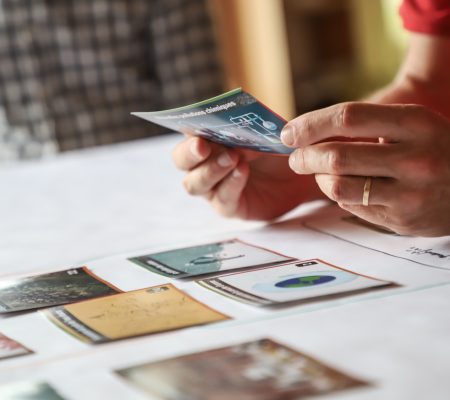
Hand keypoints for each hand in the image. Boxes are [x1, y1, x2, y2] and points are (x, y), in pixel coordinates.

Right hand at [172, 136, 319, 219]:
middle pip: (181, 161)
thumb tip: (236, 127)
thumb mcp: (264, 132)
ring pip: (195, 184)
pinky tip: (242, 171)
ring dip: (211, 170)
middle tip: (203, 146)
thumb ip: (248, 129)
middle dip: (189, 154)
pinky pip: (222, 199)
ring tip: (233, 158)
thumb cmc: (274, 149)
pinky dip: (231, 183)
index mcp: (206, 140)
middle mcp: (202, 164)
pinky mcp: (228, 206)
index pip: (187, 135)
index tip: (197, 132)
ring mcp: (213, 188)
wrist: (297, 176)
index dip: (188, 133)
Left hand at [281, 102, 449, 236]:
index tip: (289, 132)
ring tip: (318, 172)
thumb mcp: (414, 125)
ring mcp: (409, 193)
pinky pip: (352, 205)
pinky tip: (344, 187)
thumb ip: (369, 125)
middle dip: (304, 157)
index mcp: (416, 123)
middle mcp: (414, 158)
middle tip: (295, 157)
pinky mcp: (403, 219)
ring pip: (338, 186)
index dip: (311, 124)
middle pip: (337, 156)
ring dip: (318, 178)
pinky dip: (338, 194)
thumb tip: (312, 132)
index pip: (349, 117)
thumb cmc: (437, 148)